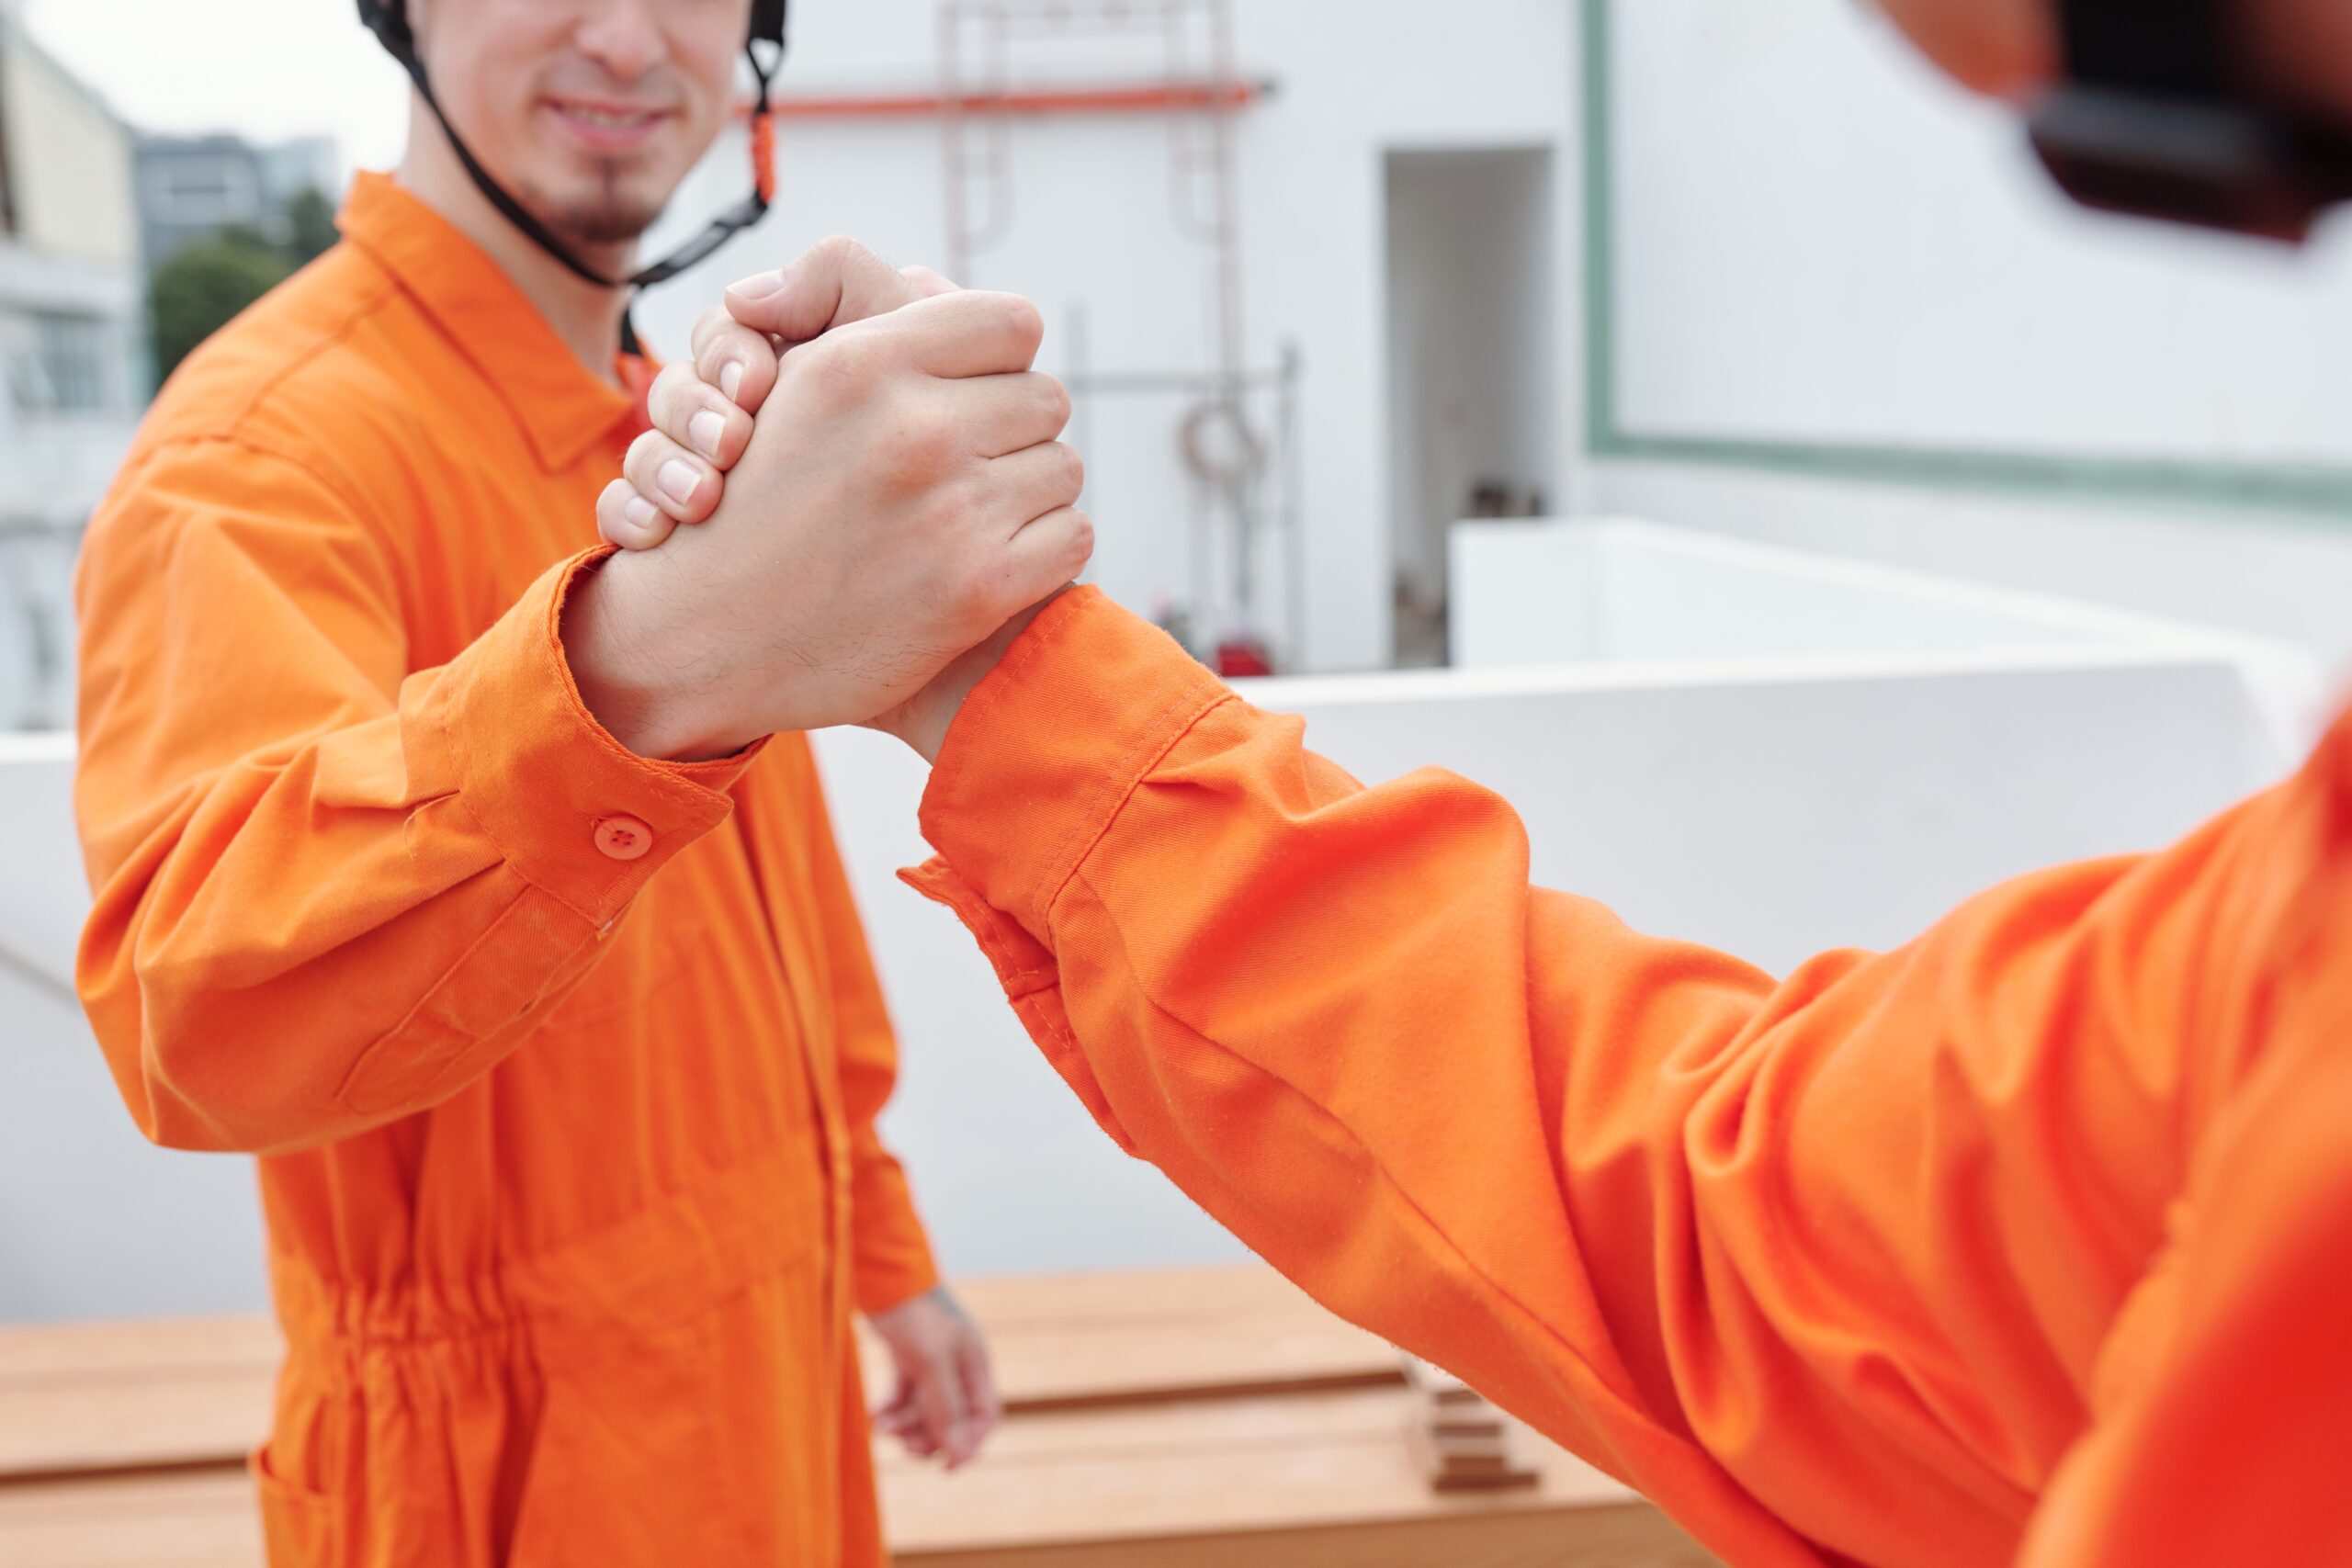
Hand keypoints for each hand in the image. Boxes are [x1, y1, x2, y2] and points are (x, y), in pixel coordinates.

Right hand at [562, 241, 1089, 759]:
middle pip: (1045, 398)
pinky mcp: (977, 588)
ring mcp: (950, 512)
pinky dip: (1045, 549)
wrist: (708, 640)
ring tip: (978, 510)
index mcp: (862, 363)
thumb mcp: (789, 381)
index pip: (1010, 322)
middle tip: (973, 460)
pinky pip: (1072, 536)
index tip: (977, 389)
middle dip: (1015, 427)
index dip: (1001, 357)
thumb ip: (858, 312)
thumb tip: (932, 280)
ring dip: (1031, 490)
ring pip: (1062, 467)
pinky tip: (995, 559)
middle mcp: (912, 430)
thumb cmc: (751, 502)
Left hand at [868, 1286, 999, 1468]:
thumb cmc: (912, 1312)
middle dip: (928, 1436)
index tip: (945, 1468)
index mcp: (974, 1364)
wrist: (879, 1272)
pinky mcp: (905, 1356)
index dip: (969, 1445)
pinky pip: (902, 1396)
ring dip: (904, 1424)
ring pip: (923, 1410)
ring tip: (882, 1424)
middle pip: (951, 1419)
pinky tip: (874, 1413)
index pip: (983, 1417)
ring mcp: (930, 1362)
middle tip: (902, 1442)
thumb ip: (945, 1407)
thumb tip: (958, 1452)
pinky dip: (890, 1409)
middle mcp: (957, 1366)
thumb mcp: (931, 1362)